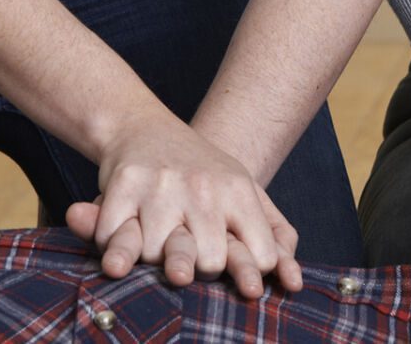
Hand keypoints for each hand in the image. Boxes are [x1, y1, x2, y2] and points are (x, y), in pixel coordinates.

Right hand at [64, 117, 304, 297]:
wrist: (142, 126)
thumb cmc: (202, 172)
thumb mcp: (245, 192)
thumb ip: (276, 237)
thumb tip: (295, 284)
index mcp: (239, 191)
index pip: (259, 256)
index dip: (247, 273)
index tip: (237, 275)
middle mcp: (203, 188)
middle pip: (209, 263)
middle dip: (198, 268)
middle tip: (189, 255)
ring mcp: (162, 186)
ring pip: (160, 256)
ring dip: (152, 260)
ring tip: (154, 246)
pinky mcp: (124, 185)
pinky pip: (116, 239)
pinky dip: (115, 250)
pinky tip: (121, 241)